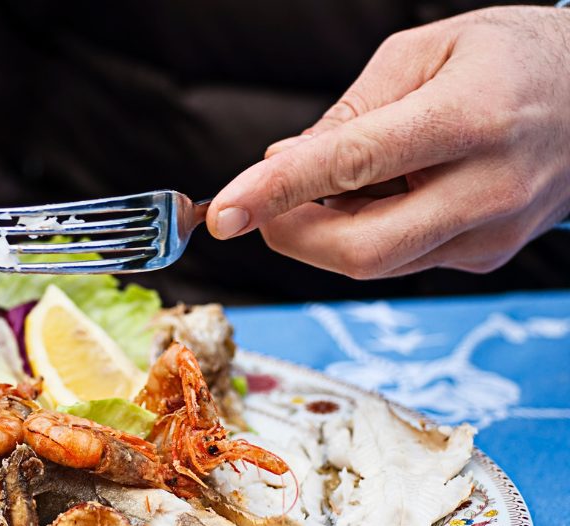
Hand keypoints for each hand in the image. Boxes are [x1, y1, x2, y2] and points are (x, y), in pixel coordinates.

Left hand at [206, 6, 569, 277]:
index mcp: (469, 118)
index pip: (352, 164)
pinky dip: (362, 234)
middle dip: (290, 235)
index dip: (277, 193)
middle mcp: (487, 189)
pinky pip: (400, 259)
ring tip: (329, 185)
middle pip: (360, 249)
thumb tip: (281, 163)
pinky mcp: (486, 257)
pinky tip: (375, 196)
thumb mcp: (425, 52)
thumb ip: (349, 113)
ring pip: (375, 263)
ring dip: (323, 233)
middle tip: (261, 204)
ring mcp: (491, 234)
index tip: (223, 214)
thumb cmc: (512, 59)